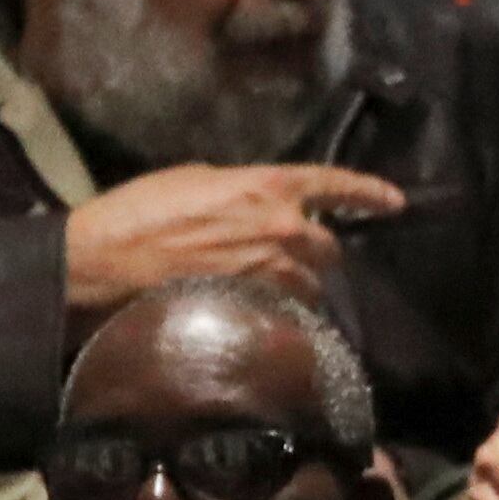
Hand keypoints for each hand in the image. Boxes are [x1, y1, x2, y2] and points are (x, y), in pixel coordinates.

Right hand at [64, 164, 404, 314]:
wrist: (105, 262)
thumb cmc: (138, 212)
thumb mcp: (194, 179)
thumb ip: (239, 189)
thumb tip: (256, 203)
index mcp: (267, 186)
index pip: (334, 185)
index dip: (368, 193)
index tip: (394, 203)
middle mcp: (281, 228)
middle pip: (327, 249)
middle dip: (318, 256)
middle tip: (301, 264)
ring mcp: (268, 273)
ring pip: (308, 287)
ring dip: (299, 290)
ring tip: (277, 298)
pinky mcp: (251, 309)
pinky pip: (282, 315)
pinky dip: (277, 316)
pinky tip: (262, 320)